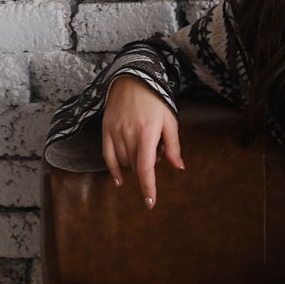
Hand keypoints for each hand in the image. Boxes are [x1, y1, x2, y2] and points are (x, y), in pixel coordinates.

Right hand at [102, 74, 184, 209]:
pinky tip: (120, 180)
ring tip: (143, 146)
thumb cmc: (155, 100)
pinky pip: (108, 156)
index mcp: (147, 133)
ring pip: (124, 162)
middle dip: (147, 166)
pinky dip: (114, 170)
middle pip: (136, 165)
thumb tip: (178, 167)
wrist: (132, 79)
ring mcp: (115, 133)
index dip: (148, 187)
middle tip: (156, 149)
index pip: (145, 167)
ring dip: (135, 164)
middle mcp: (128, 134)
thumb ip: (173, 146)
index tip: (150, 203)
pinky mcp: (106, 130)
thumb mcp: (170, 120)